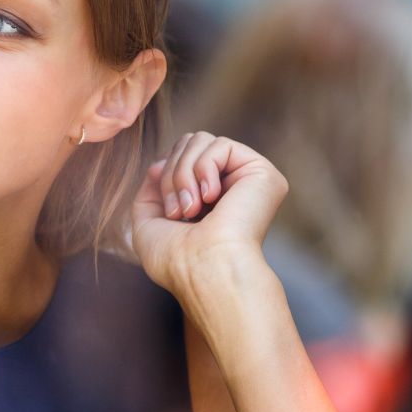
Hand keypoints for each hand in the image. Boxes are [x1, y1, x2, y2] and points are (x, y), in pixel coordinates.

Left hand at [126, 130, 287, 297]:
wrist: (203, 270)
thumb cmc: (175, 260)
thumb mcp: (148, 224)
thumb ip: (150, 192)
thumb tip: (158, 163)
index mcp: (210, 198)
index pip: (181, 157)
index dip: (164, 173)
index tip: (165, 208)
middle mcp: (231, 186)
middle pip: (189, 143)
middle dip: (172, 173)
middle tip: (177, 211)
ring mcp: (248, 179)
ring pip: (201, 140)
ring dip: (183, 173)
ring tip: (190, 209)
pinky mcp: (262, 173)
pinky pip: (220, 144)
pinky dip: (204, 168)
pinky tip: (211, 198)